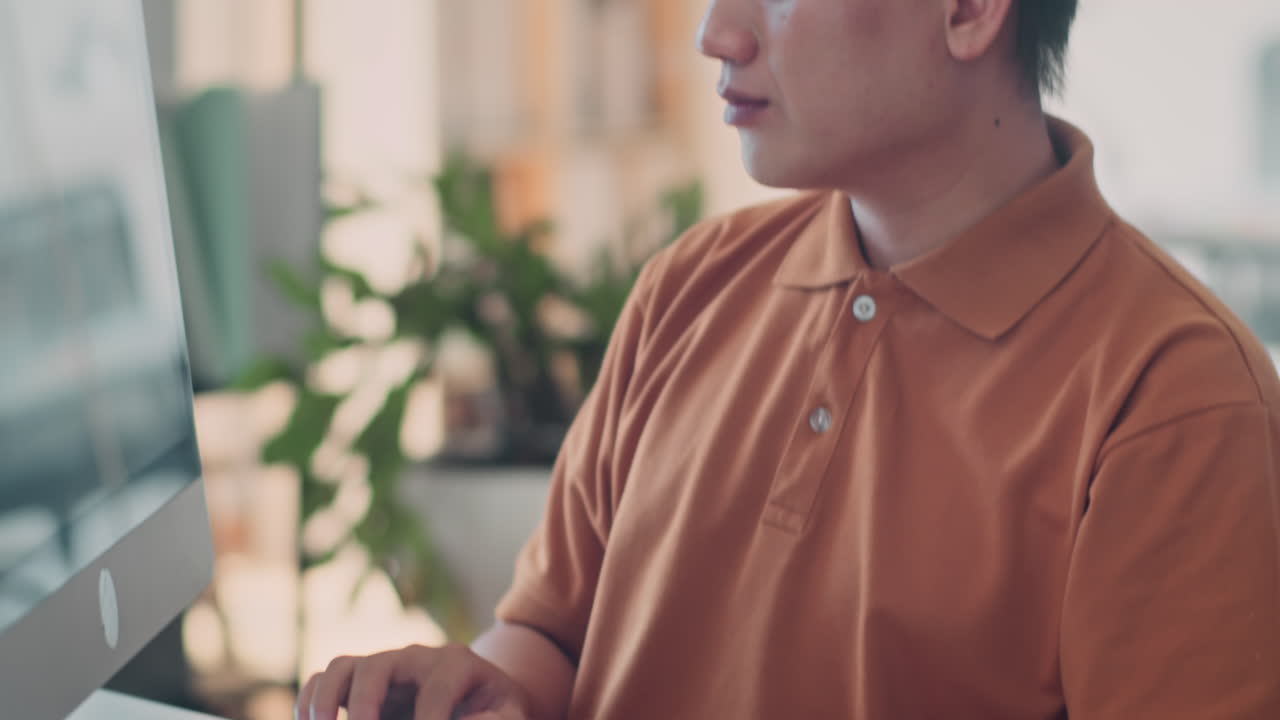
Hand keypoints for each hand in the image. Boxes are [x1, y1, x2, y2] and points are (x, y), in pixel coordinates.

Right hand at [297, 643, 535, 719]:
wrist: (483, 696)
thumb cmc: (495, 708)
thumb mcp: (508, 714)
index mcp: (456, 663)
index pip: (436, 689)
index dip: (429, 719)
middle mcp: (415, 658)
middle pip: (378, 667)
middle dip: (366, 704)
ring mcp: (385, 668)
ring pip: (343, 667)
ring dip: (325, 699)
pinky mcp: (363, 683)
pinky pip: (325, 680)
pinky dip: (310, 701)